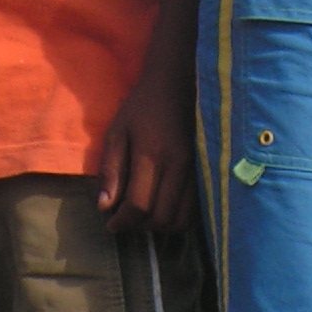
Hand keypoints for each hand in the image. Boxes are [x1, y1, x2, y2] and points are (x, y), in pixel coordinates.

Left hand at [96, 52, 197, 233]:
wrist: (179, 85)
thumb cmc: (143, 107)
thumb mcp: (117, 132)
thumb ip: (111, 169)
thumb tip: (104, 206)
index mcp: (152, 154)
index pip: (139, 205)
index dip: (123, 222)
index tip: (111, 223)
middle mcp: (178, 166)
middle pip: (161, 218)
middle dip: (139, 226)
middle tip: (125, 219)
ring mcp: (197, 171)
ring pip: (181, 219)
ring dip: (159, 225)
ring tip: (143, 215)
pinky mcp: (206, 172)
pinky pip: (194, 210)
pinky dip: (177, 217)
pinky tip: (162, 207)